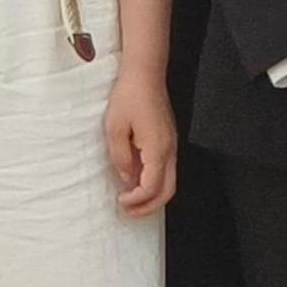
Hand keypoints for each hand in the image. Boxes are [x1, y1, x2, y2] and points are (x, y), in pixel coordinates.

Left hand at [106, 71, 179, 217]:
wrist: (145, 74)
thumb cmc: (129, 97)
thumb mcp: (115, 128)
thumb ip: (120, 157)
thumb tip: (126, 178)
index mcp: (157, 149)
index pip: (152, 188)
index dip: (136, 201)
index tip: (120, 202)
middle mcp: (169, 150)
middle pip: (167, 191)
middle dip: (148, 207)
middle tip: (128, 212)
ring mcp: (171, 145)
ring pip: (169, 182)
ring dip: (151, 197)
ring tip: (132, 201)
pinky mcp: (168, 140)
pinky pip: (166, 169)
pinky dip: (154, 182)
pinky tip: (136, 181)